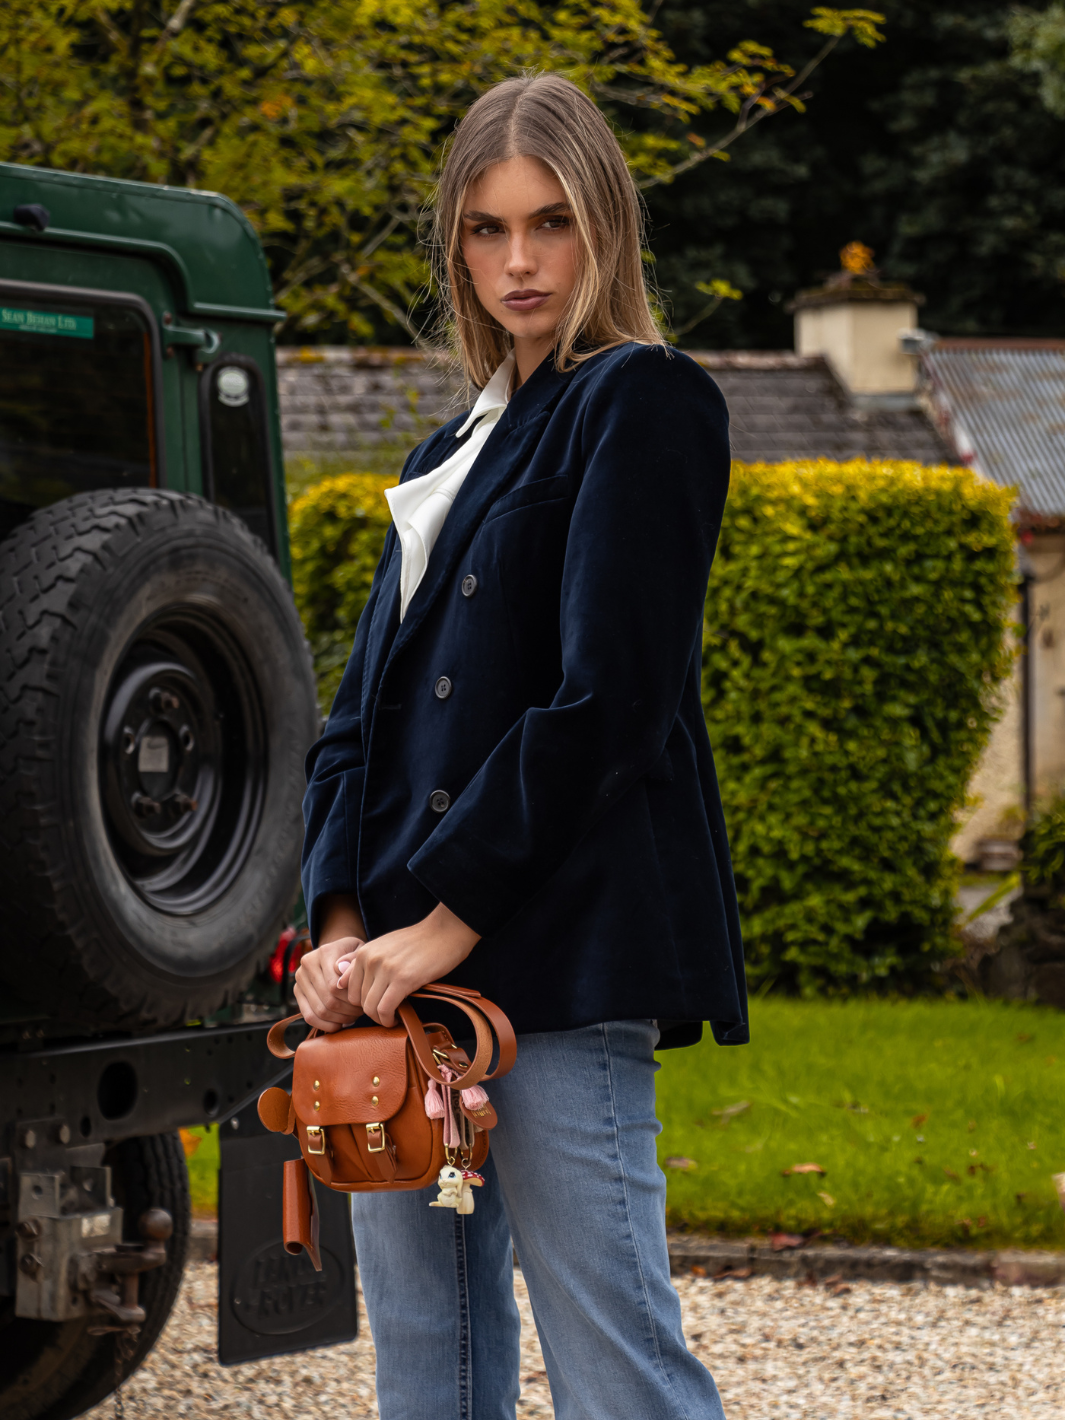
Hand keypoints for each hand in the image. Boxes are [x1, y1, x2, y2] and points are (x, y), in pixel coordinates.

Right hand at [294, 936, 363, 1031]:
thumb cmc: (353, 955)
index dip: (351, 999)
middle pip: (328, 999)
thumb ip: (355, 959)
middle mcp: (308, 964)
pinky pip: (309, 1016)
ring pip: (320, 1010)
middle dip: (347, 1010)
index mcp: (324, 952)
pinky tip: (339, 1024)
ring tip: (352, 1017)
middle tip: (360, 1012)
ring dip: (339, 1019)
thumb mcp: (360, 952)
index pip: (335, 986)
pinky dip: (325, 1025)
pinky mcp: (297, 992)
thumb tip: (341, 969)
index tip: (363, 1001)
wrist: (337, 952)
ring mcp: (300, 978)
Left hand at [338, 902, 479, 1026]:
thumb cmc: (417, 941)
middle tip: (385, 1014)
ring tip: (391, 1017)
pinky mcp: (403, 979)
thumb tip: (339, 982)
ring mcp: (386, 969)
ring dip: (380, 1018)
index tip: (374, 1006)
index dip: (360, 1003)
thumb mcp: (384, 946)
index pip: (348, 989)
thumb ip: (360, 962)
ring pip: (370, 1008)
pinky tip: (397, 1018)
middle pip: (358, 1001)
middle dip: (370, 1012)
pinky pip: (385, 1009)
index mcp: (364, 952)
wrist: (445, 931)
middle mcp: (370, 959)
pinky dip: (389, 1019)